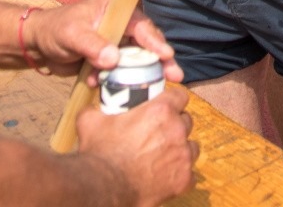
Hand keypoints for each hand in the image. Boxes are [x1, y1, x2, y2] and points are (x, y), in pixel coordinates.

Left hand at [23, 3, 183, 82]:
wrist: (39, 45)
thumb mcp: (72, 35)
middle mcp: (122, 24)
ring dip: (140, 76)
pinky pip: (122, 73)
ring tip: (151, 91)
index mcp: (117, 9)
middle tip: (174, 77)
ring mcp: (117, 43)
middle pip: (147, 43)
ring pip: (138, 60)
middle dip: (161, 61)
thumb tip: (113, 60)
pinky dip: (118, 82)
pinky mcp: (111, 60)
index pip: (141, 24)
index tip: (166, 55)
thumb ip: (92, 45)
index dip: (155, 40)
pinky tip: (104, 87)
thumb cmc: (54, 30)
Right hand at [76, 83, 196, 205]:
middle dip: (175, 125)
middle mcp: (176, 130)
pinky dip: (179, 174)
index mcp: (160, 111)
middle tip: (159, 133)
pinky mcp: (183, 179)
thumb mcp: (91, 121)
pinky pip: (189, 173)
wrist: (104, 187)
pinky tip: (165, 175)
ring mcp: (182, 155)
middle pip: (186, 120)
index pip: (180, 96)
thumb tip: (94, 108)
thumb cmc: (99, 153)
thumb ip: (97, 110)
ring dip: (180, 148)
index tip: (166, 106)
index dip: (173, 100)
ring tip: (164, 155)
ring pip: (191, 146)